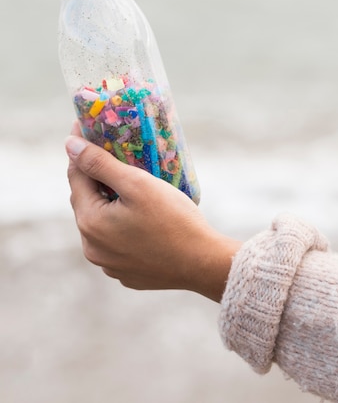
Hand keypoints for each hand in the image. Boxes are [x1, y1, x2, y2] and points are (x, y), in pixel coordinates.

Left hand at [65, 131, 239, 300]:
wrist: (202, 263)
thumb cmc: (174, 220)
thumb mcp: (138, 184)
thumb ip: (101, 164)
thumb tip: (69, 144)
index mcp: (90, 223)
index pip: (76, 177)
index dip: (82, 151)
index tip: (89, 130)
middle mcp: (92, 248)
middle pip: (88, 201)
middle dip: (98, 177)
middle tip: (117, 155)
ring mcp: (108, 264)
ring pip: (102, 223)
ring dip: (110, 203)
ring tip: (132, 186)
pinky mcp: (126, 273)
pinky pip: (117, 243)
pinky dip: (123, 226)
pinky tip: (143, 217)